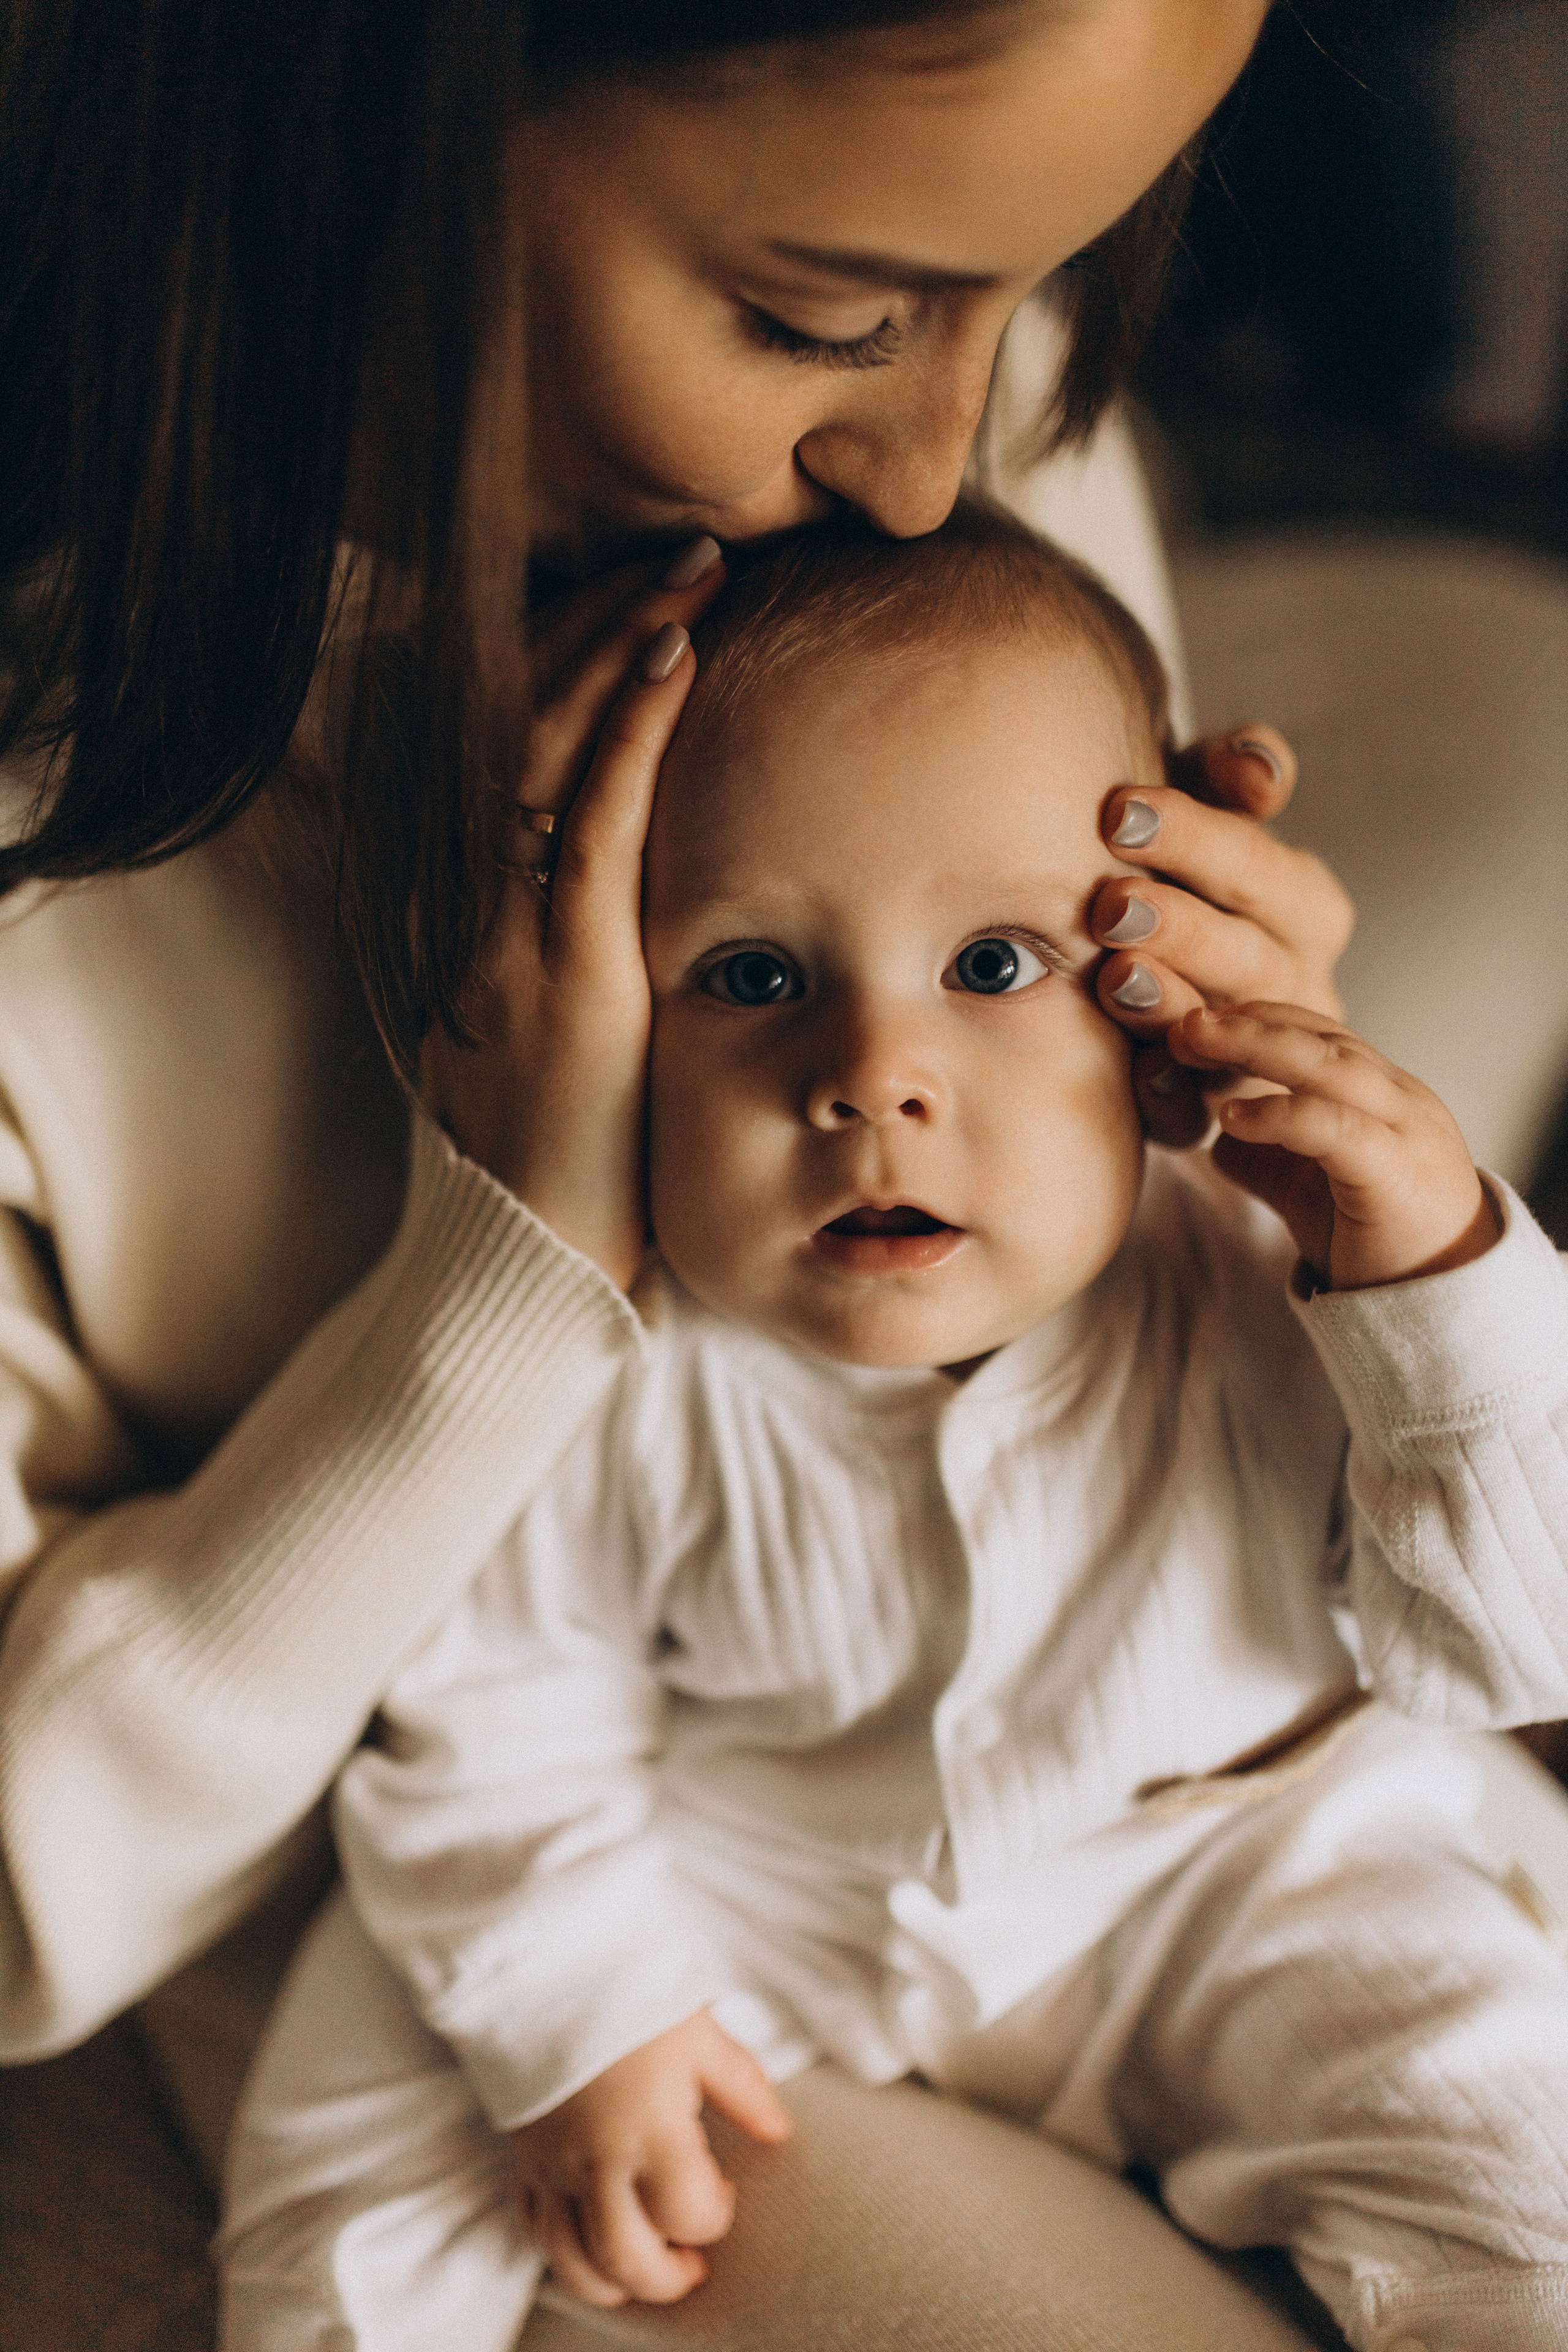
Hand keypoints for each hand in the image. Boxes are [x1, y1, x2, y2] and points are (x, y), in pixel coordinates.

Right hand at [421, 540, 726, 1287]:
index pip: (508, 753)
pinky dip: (627, 738)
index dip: (564, 665)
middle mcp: (475, 912)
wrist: (526, 1270)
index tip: (636, 600)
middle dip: (593, 627)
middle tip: (681, 553)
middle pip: (518, 727)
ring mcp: (508, 941)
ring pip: (546, 756)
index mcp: (472, 918)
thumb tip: (642, 907)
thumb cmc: (568, 1167)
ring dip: (617, 651)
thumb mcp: (557, 1040)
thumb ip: (577, 957)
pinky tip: (670, 664)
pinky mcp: (562, 978)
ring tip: (688, 574)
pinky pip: (591, 829)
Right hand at [509, 2010, 792, 2308]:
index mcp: (651, 2129)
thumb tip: (778, 2130)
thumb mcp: (697, 2032)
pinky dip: (560, 2252)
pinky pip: (533, 2231)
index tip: (723, 2192)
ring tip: (641, 2268)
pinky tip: (587, 2240)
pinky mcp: (524, 2159)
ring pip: (574, 2262)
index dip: (715, 2216)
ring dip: (612, 2281)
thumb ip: (741, 2087)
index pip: (688, 2211)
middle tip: (691, 2265)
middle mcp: (599, 2161)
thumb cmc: (624, 1993)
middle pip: (629, 2259)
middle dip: (667, 2279)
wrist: (542, 1966)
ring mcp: (554, 2166)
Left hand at [1089, 726, 1355, 1147]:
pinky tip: (1134, 1067)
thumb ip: (1230, 774)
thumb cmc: (1172, 867)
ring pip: (1232, 1036)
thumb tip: (1261, 770)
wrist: (1141, 947)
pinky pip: (1197, 1113)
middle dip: (1183, 928)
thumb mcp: (1200, 807)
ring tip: (1115, 975)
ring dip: (1173, 1005)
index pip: (1260, 868)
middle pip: (1251, 957)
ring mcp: (1260, 1055)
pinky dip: (1168, 1092)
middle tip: (1113, 904)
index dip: (1194, 837)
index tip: (1119, 811)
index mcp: (1302, 905)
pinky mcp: (1212, 1112)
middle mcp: (1295, 982)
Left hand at [1169, 1000, 1497, 1290]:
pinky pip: (1335, 1128)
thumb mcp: (1314, 1191)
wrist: (1443, 1305)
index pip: (1321, 1034)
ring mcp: (1405, 1132)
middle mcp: (1400, 1100)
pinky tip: (1232, 1117)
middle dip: (1249, 1020)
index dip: (1259, 1019)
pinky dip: (1279, 1115)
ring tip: (1195, 1041)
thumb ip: (1272, 1159)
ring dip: (1257, 1046)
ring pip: (1331, 1068)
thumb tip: (1218, 1139)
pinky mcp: (1395, 1173)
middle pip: (1322, 1038)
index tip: (1199, 1017)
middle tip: (1185, 1017)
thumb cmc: (1383, 1244)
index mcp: (1385, 1095)